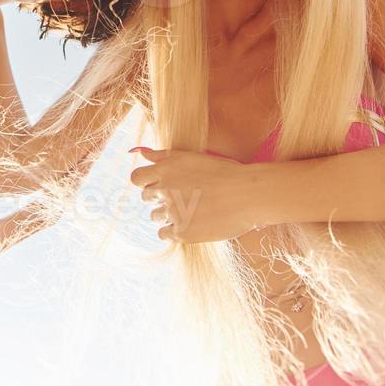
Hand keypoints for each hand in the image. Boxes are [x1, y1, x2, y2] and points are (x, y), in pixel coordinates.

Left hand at [130, 148, 264, 242]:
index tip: (158, 185)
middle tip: (181, 197)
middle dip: (159, 198)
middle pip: (146, 198)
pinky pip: (164, 234)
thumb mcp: (192, 157)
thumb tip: (139, 152)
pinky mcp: (182, 233)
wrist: (247, 195)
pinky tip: (189, 224)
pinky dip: (173, 231)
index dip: (146, 182)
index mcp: (166, 169)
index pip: (136, 179)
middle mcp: (165, 190)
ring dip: (167, 214)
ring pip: (155, 216)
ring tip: (190, 210)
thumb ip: (162, 156)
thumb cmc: (224, 172)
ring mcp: (172, 212)